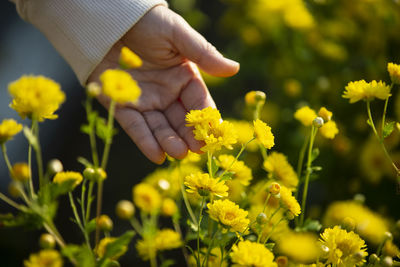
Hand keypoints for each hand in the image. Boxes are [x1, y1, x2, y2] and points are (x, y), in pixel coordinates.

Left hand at [88, 5, 238, 163]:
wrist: (109, 18)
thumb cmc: (148, 21)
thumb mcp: (177, 34)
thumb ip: (203, 53)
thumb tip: (234, 68)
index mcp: (184, 76)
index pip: (199, 102)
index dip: (208, 118)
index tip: (216, 135)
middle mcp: (166, 92)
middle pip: (181, 120)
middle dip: (189, 136)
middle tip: (198, 150)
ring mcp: (145, 101)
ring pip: (159, 126)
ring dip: (169, 141)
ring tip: (178, 153)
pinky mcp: (122, 105)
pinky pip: (135, 126)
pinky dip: (144, 141)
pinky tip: (156, 155)